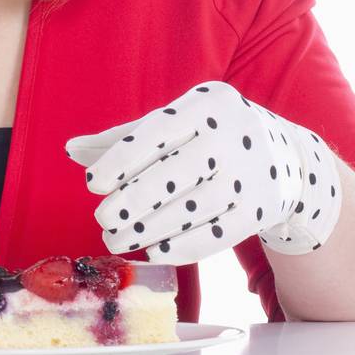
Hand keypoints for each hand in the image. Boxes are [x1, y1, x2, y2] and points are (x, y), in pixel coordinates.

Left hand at [64, 79, 342, 265]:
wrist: (284, 157)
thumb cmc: (209, 136)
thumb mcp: (176, 122)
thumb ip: (124, 137)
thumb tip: (70, 150)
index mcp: (207, 104)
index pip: (159, 131)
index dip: (123, 158)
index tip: (92, 184)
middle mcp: (232, 136)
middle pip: (177, 172)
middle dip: (134, 199)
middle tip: (102, 219)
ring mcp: (250, 174)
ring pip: (194, 207)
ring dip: (151, 227)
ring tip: (117, 239)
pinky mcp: (260, 210)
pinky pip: (217, 233)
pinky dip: (183, 245)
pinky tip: (154, 249)